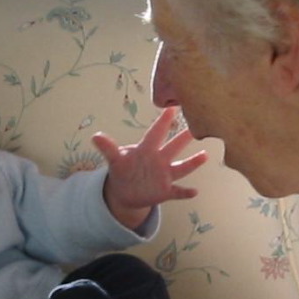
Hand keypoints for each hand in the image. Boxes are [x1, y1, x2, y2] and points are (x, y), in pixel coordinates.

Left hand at [94, 106, 207, 229]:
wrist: (126, 192)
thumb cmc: (123, 170)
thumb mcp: (114, 160)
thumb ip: (108, 149)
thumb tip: (95, 136)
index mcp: (147, 150)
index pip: (155, 133)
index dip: (162, 121)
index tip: (172, 106)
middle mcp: (159, 160)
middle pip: (173, 147)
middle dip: (184, 137)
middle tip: (198, 125)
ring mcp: (164, 175)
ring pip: (181, 168)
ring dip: (192, 163)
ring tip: (204, 155)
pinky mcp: (165, 191)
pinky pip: (178, 192)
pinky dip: (185, 192)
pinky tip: (194, 192)